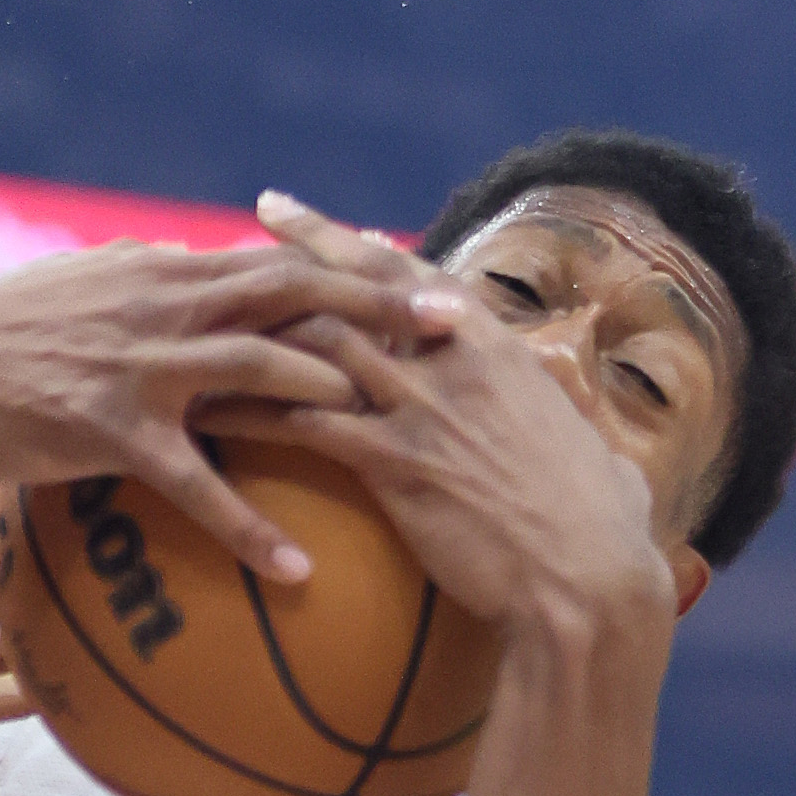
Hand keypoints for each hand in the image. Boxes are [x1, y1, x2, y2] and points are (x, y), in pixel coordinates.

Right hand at [0, 238, 466, 583]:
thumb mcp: (74, 290)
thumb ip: (142, 277)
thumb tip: (190, 262)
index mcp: (163, 270)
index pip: (279, 257)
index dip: (356, 263)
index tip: (424, 276)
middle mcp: (164, 302)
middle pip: (298, 292)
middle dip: (384, 307)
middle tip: (459, 334)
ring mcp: (141, 363)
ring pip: (267, 370)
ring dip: (345, 398)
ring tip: (412, 438)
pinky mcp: (107, 428)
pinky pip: (198, 484)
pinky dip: (252, 526)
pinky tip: (297, 570)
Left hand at [200, 193, 678, 643]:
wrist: (587, 575)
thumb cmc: (596, 525)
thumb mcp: (584, 443)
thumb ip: (558, 418)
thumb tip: (575, 418)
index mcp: (494, 346)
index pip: (404, 276)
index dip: (346, 243)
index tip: (299, 219)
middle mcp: (453, 359)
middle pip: (351, 290)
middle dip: (286, 260)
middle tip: (231, 242)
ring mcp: (423, 407)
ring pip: (318, 346)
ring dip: (254, 334)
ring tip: (199, 326)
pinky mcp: (396, 463)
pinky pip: (304, 426)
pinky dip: (249, 417)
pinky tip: (203, 420)